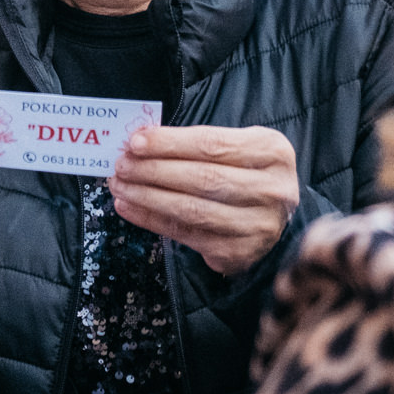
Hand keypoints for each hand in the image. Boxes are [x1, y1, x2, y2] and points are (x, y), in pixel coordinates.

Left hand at [108, 125, 299, 275]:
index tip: (135, 141)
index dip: (169, 143)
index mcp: (272, 152)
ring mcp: (257, 225)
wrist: (274, 219)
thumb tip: (141, 142)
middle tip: (121, 164)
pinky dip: (151, 219)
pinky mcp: (237, 252)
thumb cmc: (246, 173)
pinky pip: (185, 234)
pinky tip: (129, 207)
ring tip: (119, 185)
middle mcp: (272, 190)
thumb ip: (196, 143)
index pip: (211, 145)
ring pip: (191, 209)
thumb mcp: (237, 146)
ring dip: (146, 196)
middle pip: (201, 178)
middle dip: (153, 170)